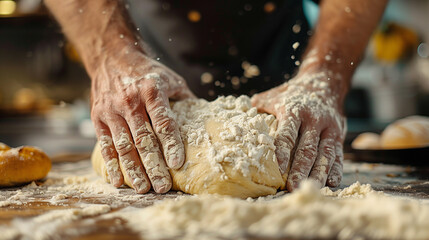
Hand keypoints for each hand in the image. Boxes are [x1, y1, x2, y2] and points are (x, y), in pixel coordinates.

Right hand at [91, 50, 194, 193]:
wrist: (112, 57)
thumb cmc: (147, 71)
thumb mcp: (171, 78)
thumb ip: (186, 99)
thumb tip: (207, 118)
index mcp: (152, 90)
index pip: (163, 122)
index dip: (171, 144)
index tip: (177, 164)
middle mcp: (130, 101)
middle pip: (144, 139)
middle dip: (153, 166)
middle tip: (162, 187)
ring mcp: (112, 110)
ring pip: (124, 146)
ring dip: (134, 170)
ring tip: (143, 188)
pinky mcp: (98, 117)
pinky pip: (105, 144)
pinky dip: (112, 164)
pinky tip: (119, 180)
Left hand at [251, 71, 345, 190]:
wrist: (325, 82)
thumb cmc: (292, 93)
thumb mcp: (274, 96)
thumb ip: (257, 108)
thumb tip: (238, 121)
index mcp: (294, 110)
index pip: (287, 133)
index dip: (283, 151)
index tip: (279, 169)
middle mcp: (313, 119)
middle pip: (307, 148)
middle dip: (301, 169)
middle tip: (293, 187)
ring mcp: (328, 127)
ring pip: (326, 153)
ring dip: (319, 173)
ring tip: (313, 188)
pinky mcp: (339, 134)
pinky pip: (338, 153)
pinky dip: (336, 168)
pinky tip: (332, 183)